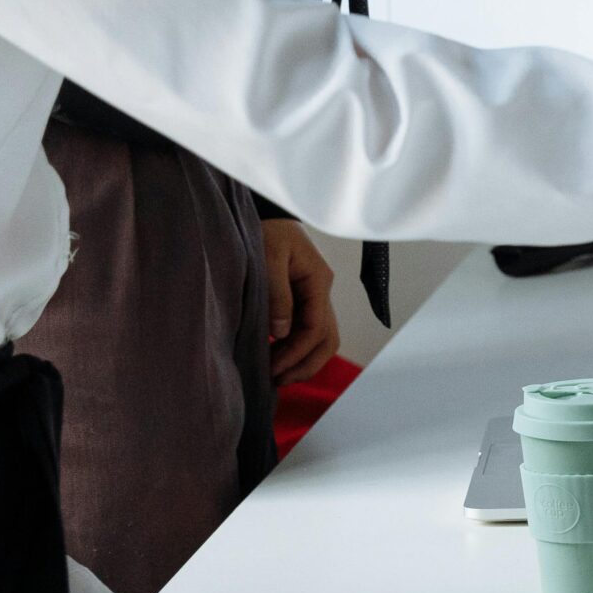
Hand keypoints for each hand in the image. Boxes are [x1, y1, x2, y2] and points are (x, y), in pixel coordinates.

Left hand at [262, 219, 339, 385]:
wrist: (265, 213)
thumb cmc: (266, 230)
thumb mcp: (268, 257)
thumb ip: (277, 294)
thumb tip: (281, 330)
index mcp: (318, 281)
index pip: (317, 328)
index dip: (296, 352)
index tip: (273, 366)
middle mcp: (321, 292)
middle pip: (328, 340)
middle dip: (305, 364)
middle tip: (278, 379)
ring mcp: (314, 297)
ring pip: (321, 339)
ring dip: (303, 360)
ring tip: (277, 376)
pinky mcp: (302, 300)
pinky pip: (309, 332)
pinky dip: (297, 350)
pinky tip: (278, 359)